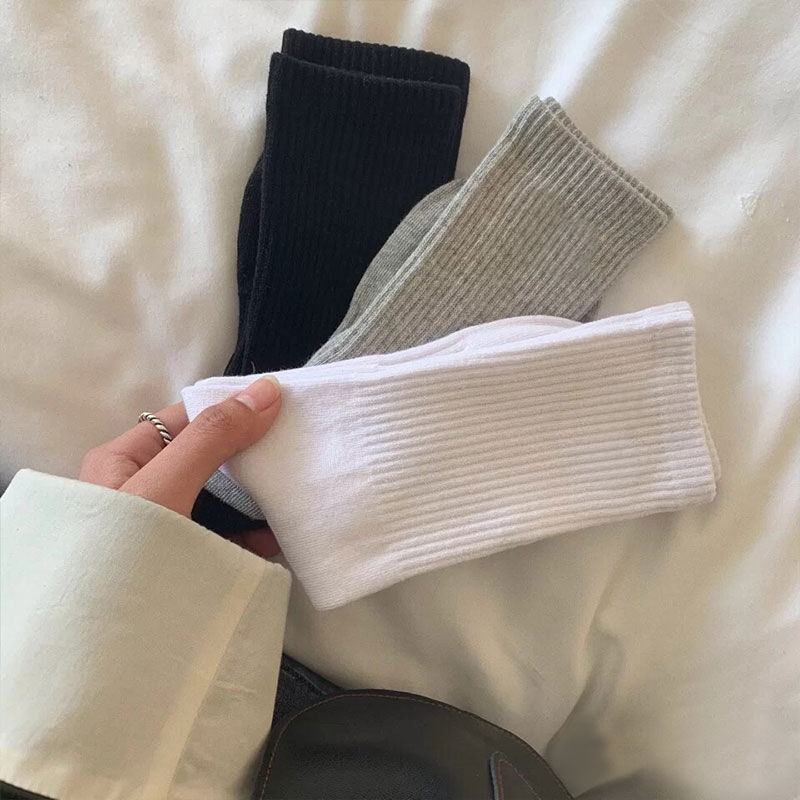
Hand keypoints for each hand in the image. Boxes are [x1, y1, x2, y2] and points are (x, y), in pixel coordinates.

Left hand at [79, 377, 281, 556]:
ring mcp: (164, 529)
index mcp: (124, 461)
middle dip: (249, 453)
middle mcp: (143, 490)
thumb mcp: (164, 486)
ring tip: (294, 488)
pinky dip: (251, 536)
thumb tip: (266, 391)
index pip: (185, 419)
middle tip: (295, 445)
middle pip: (205, 457)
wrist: (96, 654)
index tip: (279, 406)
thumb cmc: (118, 554)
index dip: (229, 408)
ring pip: (217, 500)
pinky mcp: (183, 563)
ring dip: (254, 497)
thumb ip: (213, 438)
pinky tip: (278, 539)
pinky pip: (222, 539)